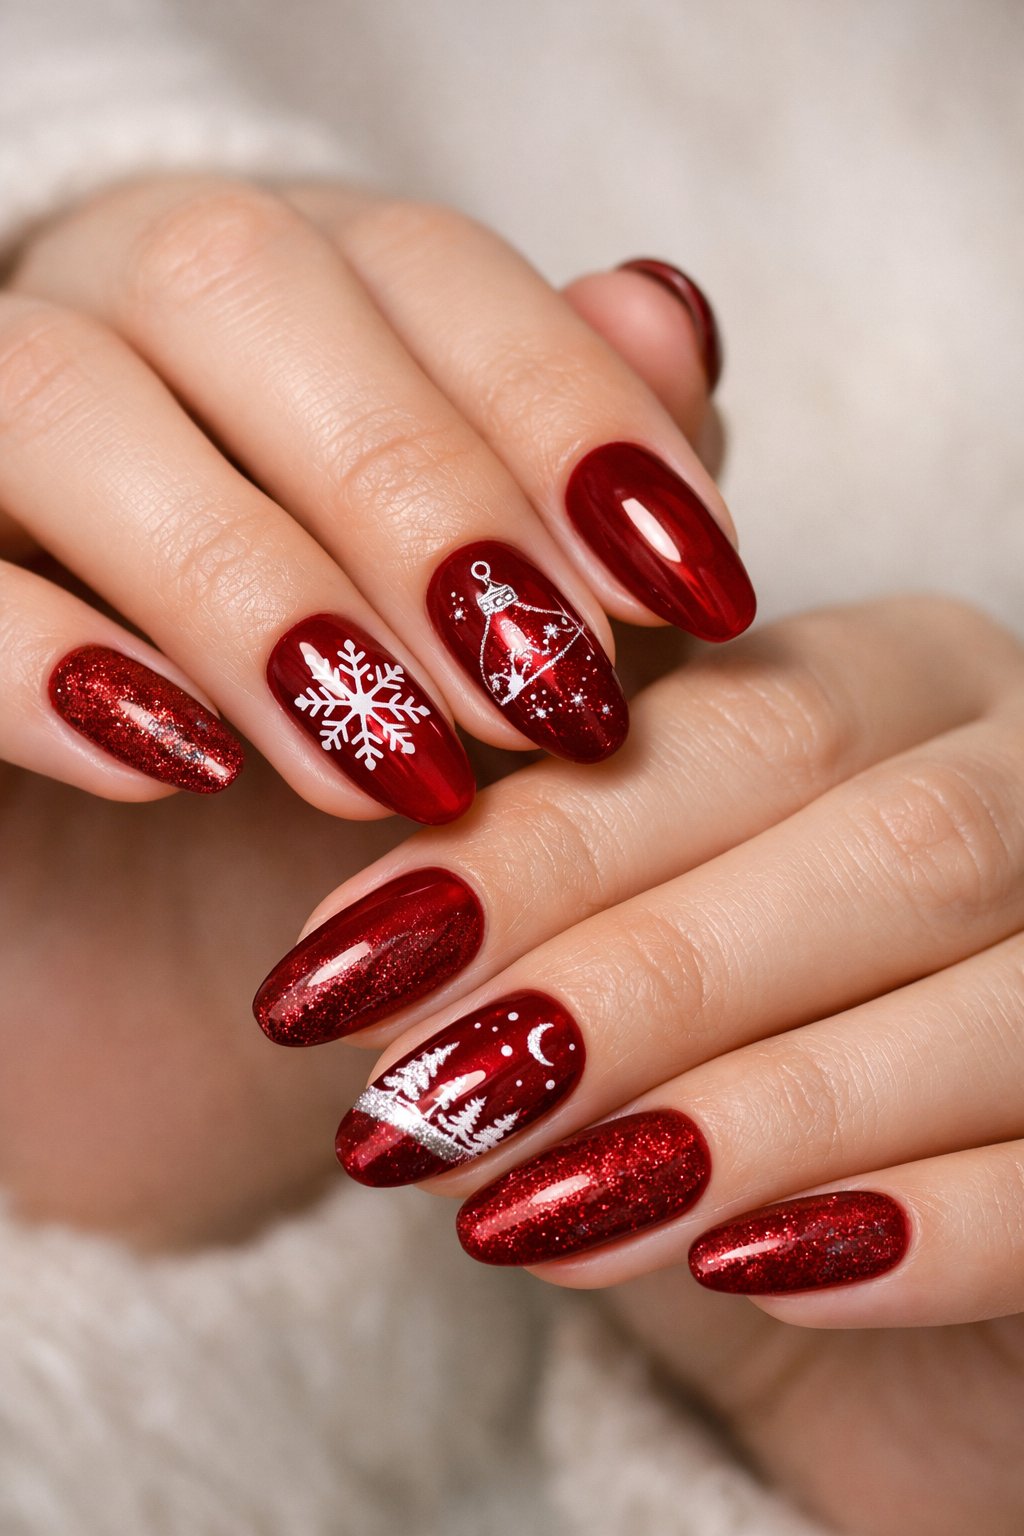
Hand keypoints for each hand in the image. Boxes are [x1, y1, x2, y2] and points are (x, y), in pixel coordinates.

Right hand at [0, 174, 735, 1237]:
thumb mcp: (496, 632)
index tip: (695, 596)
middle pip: (241, 285)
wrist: (146, 936)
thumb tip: (663, 313)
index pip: (428, 269)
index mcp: (291, 296)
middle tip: (548, 701)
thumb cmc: (354, 752)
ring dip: (250, 581)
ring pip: (54, 395)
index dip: (572, 416)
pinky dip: (40, 662)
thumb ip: (576, 480)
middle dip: (418, 494)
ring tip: (396, 765)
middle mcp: (117, 320)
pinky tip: (180, 766)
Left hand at [267, 593, 1023, 1532]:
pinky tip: (743, 1272)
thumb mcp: (632, 944)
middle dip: (640, 981)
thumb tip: (371, 971)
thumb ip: (546, 918)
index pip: (742, 731)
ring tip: (525, 1215)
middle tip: (422, 1107)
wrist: (902, 1253)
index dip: (537, 856)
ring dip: (751, 1114)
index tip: (336, 976)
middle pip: (889, 847)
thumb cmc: (743, 1041)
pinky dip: (921, 1234)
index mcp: (915, 681)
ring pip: (997, 1002)